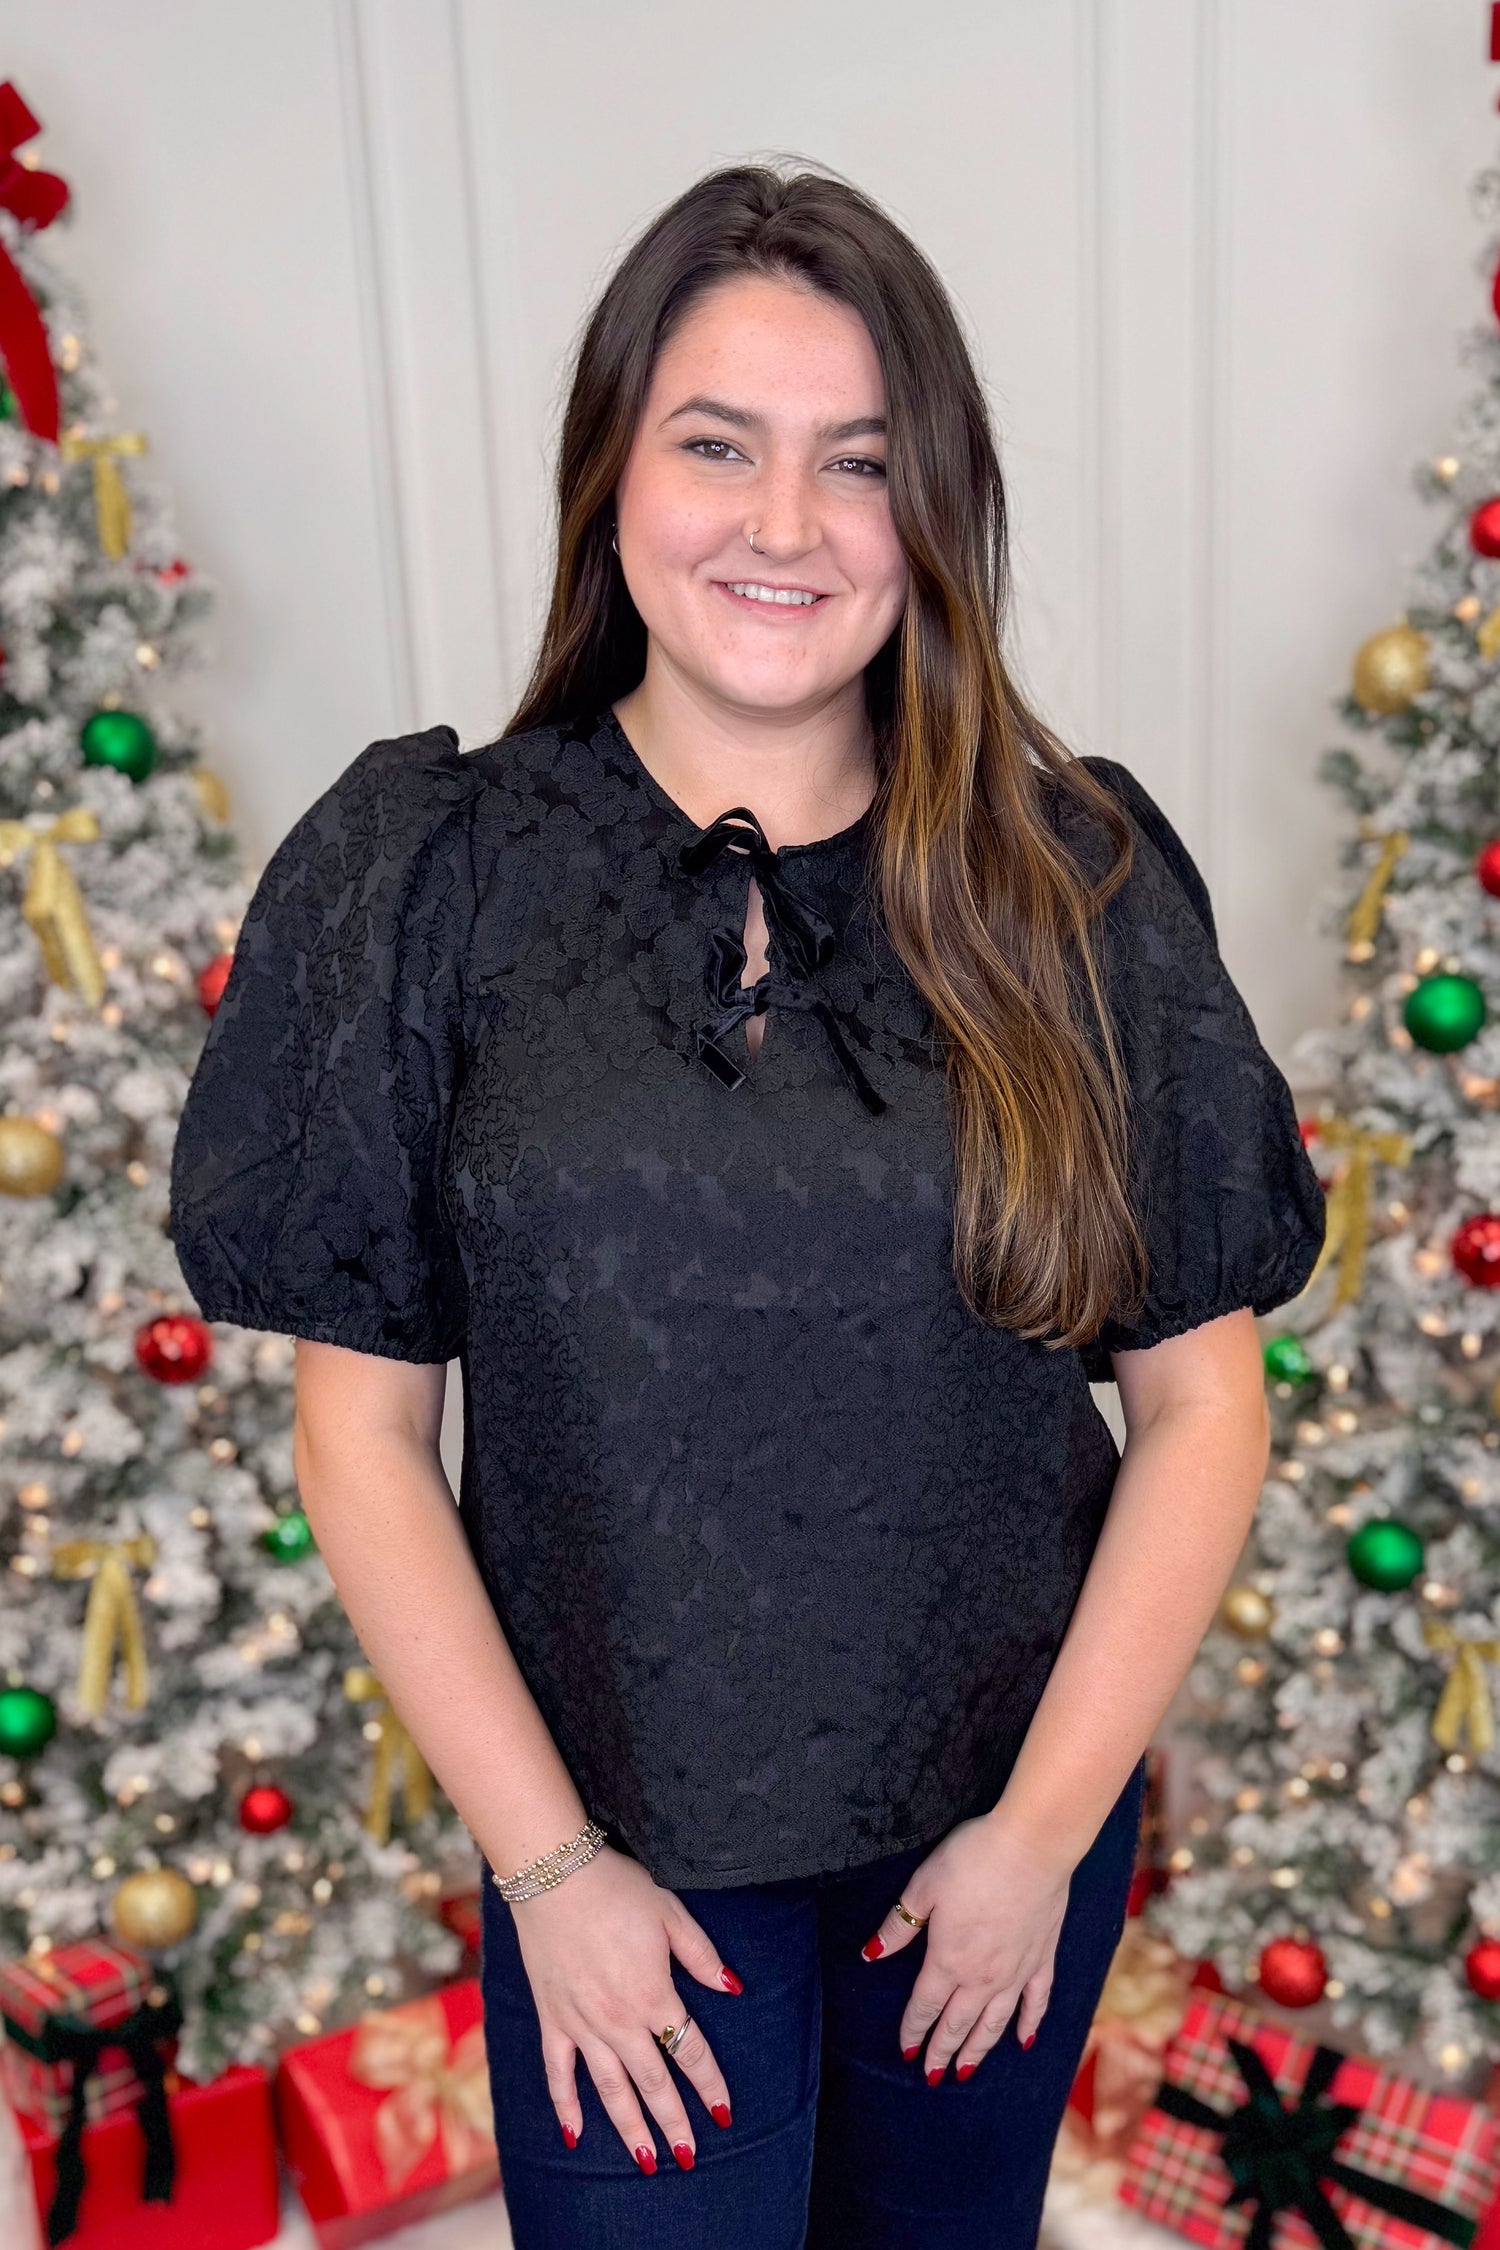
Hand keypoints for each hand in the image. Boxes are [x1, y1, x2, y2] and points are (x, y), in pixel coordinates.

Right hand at [506, 1842, 744, 2171]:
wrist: (553, 1875)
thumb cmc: (617, 1888)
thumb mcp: (671, 1913)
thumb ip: (701, 1956)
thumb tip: (733, 1988)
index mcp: (654, 1995)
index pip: (690, 2052)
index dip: (709, 2084)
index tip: (724, 2114)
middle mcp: (618, 2020)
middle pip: (653, 2083)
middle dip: (674, 2123)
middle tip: (689, 2157)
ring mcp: (581, 2025)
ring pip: (610, 2089)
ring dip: (630, 2129)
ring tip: (647, 2162)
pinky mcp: (552, 2019)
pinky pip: (558, 2074)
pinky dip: (566, 2106)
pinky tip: (575, 2136)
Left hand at [859, 1810, 1072, 2081]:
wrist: (1031, 1848)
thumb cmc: (971, 1860)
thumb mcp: (923, 1887)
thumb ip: (898, 1927)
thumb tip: (870, 1954)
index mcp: (947, 1961)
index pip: (924, 2006)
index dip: (913, 2031)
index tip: (905, 2052)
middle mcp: (981, 1978)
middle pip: (956, 2024)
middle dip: (941, 2051)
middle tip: (931, 2076)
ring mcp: (1015, 1972)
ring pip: (993, 2023)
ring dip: (977, 2050)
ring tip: (965, 2073)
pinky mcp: (1042, 1959)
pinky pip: (1036, 2002)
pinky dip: (1029, 2024)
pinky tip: (1025, 2041)